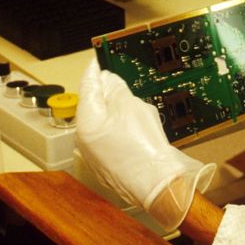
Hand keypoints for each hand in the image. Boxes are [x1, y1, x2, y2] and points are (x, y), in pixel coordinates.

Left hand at [77, 59, 214, 229]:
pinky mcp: (110, 164)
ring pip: (106, 122)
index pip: (87, 87)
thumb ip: (116, 89)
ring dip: (120, 112)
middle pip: (95, 105)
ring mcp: (97, 154)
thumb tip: (108, 80)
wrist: (159, 186)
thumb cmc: (144, 149)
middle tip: (123, 81)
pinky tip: (142, 132)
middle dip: (111, 93)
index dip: (95, 70)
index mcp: (86, 122)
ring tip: (139, 112)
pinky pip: (113, 138)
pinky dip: (125, 130)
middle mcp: (85, 139)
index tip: (98, 58)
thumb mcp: (131, 107)